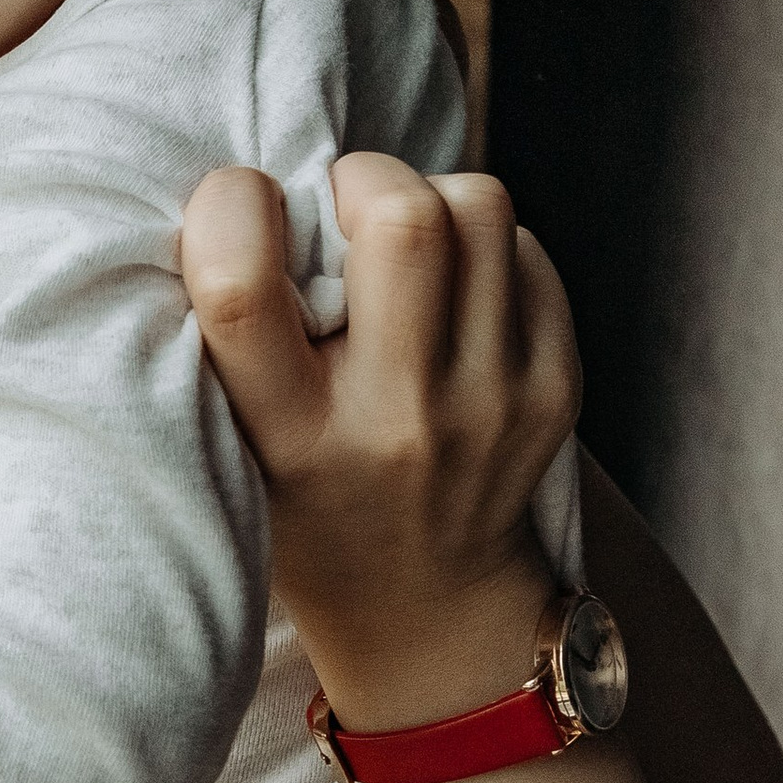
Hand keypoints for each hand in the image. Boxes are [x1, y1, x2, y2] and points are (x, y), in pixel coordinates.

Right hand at [182, 154, 579, 728]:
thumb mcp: (234, 441)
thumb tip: (256, 186)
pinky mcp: (554, 388)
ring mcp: (492, 406)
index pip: (240, 292)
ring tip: (399, 246)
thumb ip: (234, 332)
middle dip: (362, 177)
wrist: (425, 605)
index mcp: (291, 440)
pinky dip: (480, 247)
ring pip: (479, 207)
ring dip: (428, 198)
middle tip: (341, 211)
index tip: (236, 208)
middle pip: (404, 219)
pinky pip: (524, 248)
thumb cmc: (304, 499)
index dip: (228, 209)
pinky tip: (448, 296)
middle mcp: (399, 423)